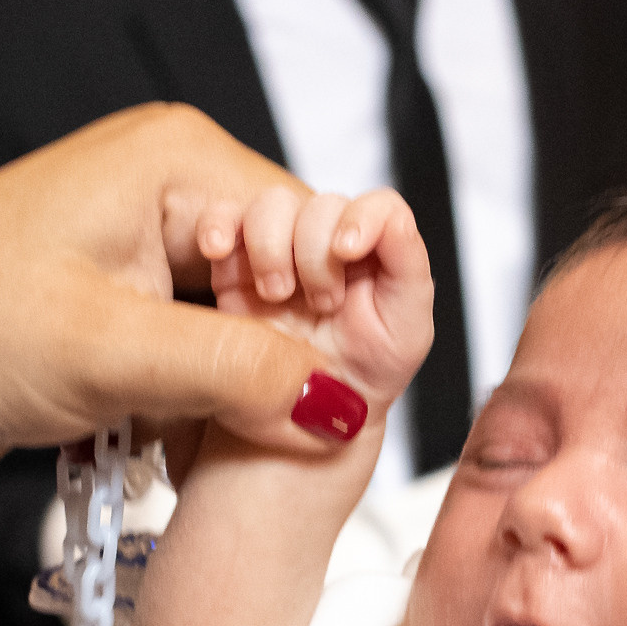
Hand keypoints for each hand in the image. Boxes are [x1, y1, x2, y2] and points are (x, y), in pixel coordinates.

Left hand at [0, 107, 372, 479]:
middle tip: (230, 421)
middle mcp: (172, 185)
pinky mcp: (124, 299)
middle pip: (287, 282)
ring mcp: (145, 242)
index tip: (304, 392)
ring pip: (246, 327)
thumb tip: (345, 404)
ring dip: (226, 391)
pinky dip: (190, 400)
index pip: (317, 233)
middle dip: (272, 360)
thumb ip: (239, 375)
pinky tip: (150, 435)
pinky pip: (200, 351)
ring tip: (170, 429)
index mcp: (181, 158)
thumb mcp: (112, 355)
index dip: (322, 318)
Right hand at [192, 181, 434, 425]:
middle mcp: (327, 242)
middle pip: (319, 206)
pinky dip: (217, 226)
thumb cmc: (364, 375)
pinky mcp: (235, 265)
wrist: (310, 420)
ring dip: (271, 247)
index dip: (361, 217)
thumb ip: (408, 266)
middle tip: (322, 305)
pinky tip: (217, 251)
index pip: (376, 205)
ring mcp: (280, 249)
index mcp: (375, 251)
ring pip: (270, 206)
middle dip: (317, 255)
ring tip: (276, 297)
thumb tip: (389, 219)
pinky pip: (221, 221)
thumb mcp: (408, 331)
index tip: (346, 250)